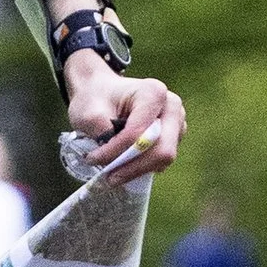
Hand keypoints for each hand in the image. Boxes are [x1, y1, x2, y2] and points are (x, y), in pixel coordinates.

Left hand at [63, 49, 183, 174]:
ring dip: (136, 168)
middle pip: (162, 150)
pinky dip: (140, 167)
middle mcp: (172, 107)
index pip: (139, 132)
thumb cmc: (95, 97)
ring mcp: (176, 123)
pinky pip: (160, 161)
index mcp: (154, 92)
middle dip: (133, 166)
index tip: (92, 158)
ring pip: (162, 158)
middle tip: (108, 177)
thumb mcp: (89, 114)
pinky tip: (122, 165)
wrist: (100, 90)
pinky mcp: (173, 138)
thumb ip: (103, 135)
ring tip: (111, 171)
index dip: (116, 151)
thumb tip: (115, 161)